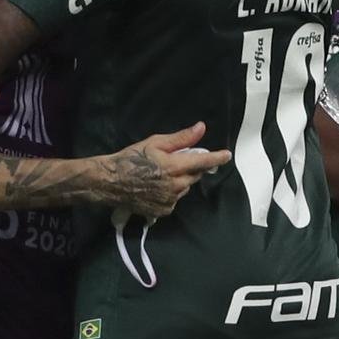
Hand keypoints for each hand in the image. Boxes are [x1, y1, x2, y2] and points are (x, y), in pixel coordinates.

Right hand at [104, 122, 231, 217]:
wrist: (111, 181)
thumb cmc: (131, 158)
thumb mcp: (155, 142)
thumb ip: (181, 138)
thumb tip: (201, 128)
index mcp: (175, 167)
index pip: (202, 162)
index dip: (216, 158)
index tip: (227, 155)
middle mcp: (176, 186)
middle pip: (194, 175)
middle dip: (190, 167)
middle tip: (176, 160)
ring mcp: (170, 201)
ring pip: (184, 187)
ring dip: (180, 180)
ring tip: (161, 174)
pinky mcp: (163, 211)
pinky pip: (175, 199)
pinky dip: (171, 192)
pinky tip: (156, 186)